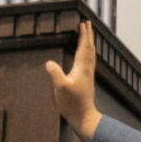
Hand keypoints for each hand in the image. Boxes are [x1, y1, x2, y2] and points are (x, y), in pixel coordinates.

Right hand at [45, 20, 102, 141]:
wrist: (84, 118)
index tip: (83, 24)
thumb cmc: (72, 104)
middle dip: (88, 35)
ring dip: (89, 43)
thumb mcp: (60, 88)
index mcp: (82, 68)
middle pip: (90, 48)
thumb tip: (49, 62)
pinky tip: (85, 56)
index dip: (83, 35)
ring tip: (87, 36)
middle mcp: (87, 70)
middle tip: (88, 24)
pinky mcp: (87, 81)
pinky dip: (88, 53)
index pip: (84, 47)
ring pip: (91, 54)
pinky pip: (89, 61)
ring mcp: (88, 75)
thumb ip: (55, 74)